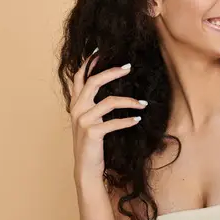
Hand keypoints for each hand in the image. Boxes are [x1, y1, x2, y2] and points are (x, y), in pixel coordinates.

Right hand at [69, 48, 147, 178]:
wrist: (86, 169)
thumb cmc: (91, 144)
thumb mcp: (88, 121)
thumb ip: (92, 105)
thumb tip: (109, 88)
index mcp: (75, 104)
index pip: (79, 77)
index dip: (88, 62)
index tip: (100, 50)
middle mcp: (76, 109)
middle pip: (93, 82)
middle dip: (112, 72)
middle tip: (128, 67)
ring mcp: (83, 121)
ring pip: (109, 102)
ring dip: (129, 101)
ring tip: (143, 104)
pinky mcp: (92, 133)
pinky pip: (113, 122)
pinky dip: (128, 120)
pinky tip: (138, 119)